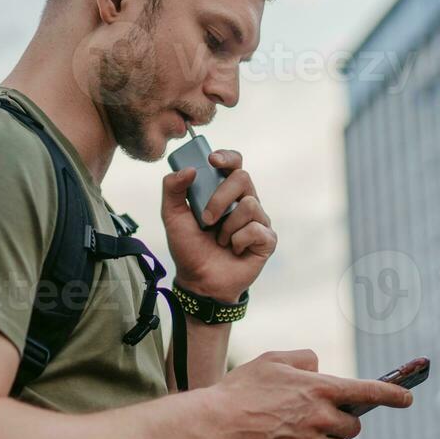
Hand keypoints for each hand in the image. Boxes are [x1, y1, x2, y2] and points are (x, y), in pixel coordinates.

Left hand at [161, 148, 275, 301]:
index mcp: (224, 192)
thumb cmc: (188, 248)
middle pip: (243, 178)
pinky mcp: (266, 240)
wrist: (199, 281)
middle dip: (220, 198)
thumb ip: (172, 189)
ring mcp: (258, 220)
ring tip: (220, 240)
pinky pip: (256, 229)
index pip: (233, 164)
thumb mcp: (172, 217)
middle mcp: (244, 202)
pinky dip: (239, 241)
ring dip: (227, 226)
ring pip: (250, 205)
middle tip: (206, 219)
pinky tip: (234, 250)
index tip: (212, 160)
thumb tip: (189, 169)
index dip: (227, 157)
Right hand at [206, 350, 412, 438]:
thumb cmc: (240, 390)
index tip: (409, 397)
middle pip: (354, 424)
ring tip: (299, 429)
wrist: (215, 427)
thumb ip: (302, 359)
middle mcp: (320, 417)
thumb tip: (319, 368)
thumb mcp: (271, 360)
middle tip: (322, 414)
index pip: (368, 391)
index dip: (393, 394)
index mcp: (319, 388)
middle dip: (345, 420)